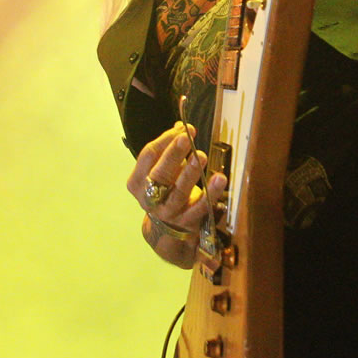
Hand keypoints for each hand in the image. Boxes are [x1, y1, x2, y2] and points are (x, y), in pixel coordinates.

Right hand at [126, 122, 226, 266]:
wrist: (168, 232)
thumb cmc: (165, 192)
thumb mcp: (162, 170)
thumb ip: (170, 149)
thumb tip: (181, 125)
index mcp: (137, 183)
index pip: (148, 156)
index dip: (165, 140)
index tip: (182, 128)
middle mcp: (149, 198)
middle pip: (159, 174)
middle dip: (173, 154)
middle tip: (186, 137)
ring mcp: (168, 212)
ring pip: (178, 192)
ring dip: (190, 172)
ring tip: (201, 156)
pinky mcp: (188, 222)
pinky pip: (200, 207)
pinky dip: (211, 193)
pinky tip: (219, 179)